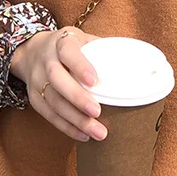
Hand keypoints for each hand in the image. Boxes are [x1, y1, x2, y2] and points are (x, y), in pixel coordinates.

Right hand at [9, 26, 107, 142]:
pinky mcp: (34, 96)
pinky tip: (83, 135)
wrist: (33, 52)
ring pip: (53, 101)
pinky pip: (48, 114)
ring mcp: (37, 79)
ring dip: (75, 119)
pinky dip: (66, 127)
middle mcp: (46, 59)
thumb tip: (144, 65)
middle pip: (57, 79)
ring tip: (97, 132)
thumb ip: (106, 51)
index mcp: (62, 42)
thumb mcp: (85, 40)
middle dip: (77, 98)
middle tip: (97, 113)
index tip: (95, 81)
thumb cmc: (70, 48)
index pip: (68, 52)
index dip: (80, 66)